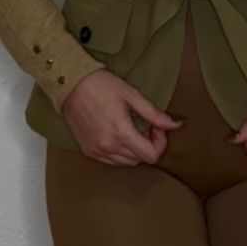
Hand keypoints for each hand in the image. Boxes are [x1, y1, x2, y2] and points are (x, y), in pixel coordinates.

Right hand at [60, 67, 183, 164]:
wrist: (70, 83)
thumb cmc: (101, 85)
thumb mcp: (132, 95)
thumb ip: (154, 114)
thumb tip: (176, 125)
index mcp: (121, 133)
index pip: (151, 155)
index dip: (160, 142)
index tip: (156, 127)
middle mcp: (108, 147)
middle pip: (140, 160)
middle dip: (147, 144)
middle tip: (144, 125)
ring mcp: (96, 151)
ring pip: (126, 162)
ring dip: (133, 150)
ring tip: (130, 129)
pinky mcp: (87, 151)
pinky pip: (110, 161)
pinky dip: (119, 152)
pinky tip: (116, 134)